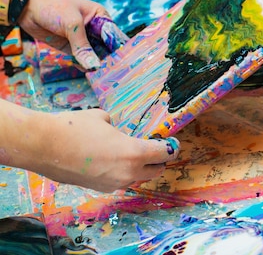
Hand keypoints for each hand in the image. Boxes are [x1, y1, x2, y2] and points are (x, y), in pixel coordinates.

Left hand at [17, 0, 127, 69]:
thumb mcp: (72, 24)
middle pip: (106, 48)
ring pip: (94, 56)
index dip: (119, 50)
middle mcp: (94, 29)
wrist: (26, 4)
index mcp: (101, 18)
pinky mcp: (70, 47)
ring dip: (95, 65)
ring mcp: (82, 39)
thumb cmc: (54, 5)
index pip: (114, 36)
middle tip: (111, 74)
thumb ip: (83, 46)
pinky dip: (83, 66)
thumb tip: (94, 66)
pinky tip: (87, 72)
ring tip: (100, 76)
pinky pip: (80, 59)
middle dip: (108, 60)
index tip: (122, 64)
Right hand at [28, 107, 178, 191]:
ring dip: (140, 168)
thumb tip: (114, 130)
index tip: (173, 143)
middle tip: (155, 149)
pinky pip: (120, 181)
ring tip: (132, 154)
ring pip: (137, 178)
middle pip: (156, 171)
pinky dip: (122, 173)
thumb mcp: (102, 118)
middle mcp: (128, 172)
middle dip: (159, 160)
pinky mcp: (99, 188)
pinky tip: (112, 161)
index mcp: (135, 153)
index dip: (171, 147)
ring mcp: (113, 184)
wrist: (43, 146)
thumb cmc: (74, 127)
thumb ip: (116, 127)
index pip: (164, 154)